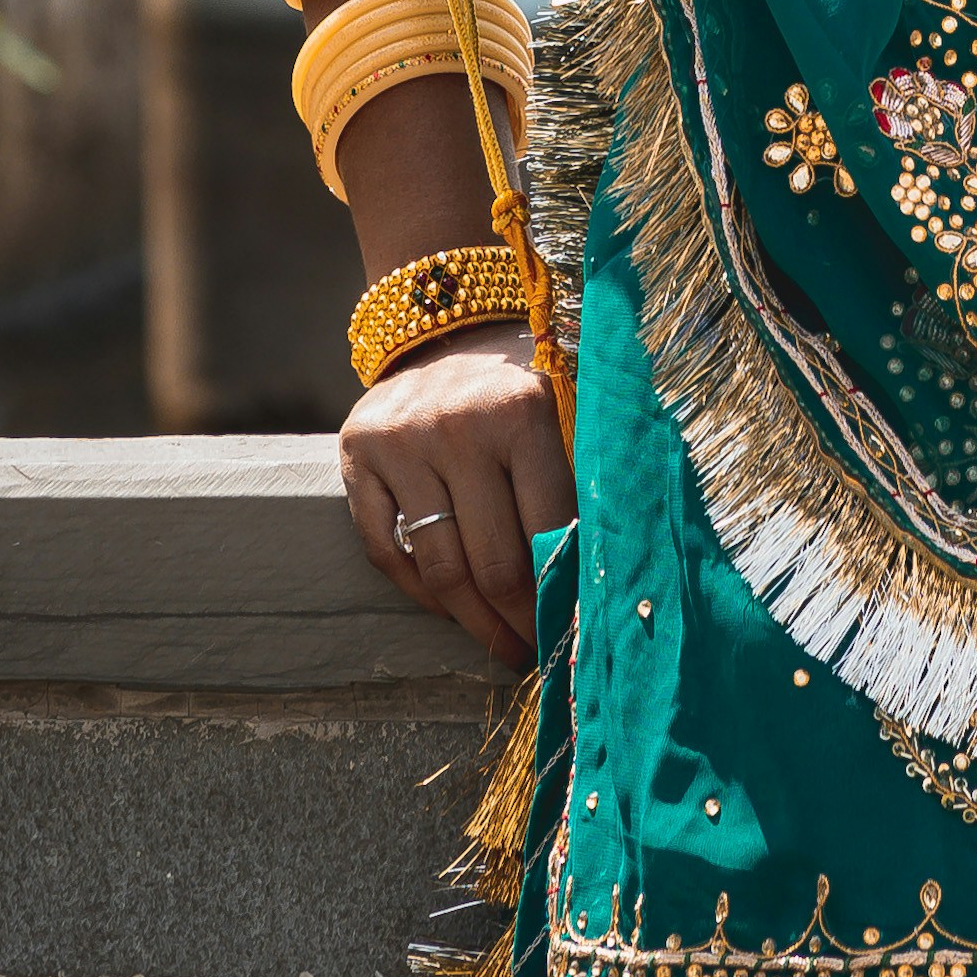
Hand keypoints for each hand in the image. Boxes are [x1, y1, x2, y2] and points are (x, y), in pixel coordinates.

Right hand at [340, 332, 571, 671]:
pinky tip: (447, 608)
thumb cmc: (522, 381)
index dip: (562, 591)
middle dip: (519, 622)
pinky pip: (386, 550)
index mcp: (523, 411)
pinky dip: (418, 591)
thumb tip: (618, 560)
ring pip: (439, 568)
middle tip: (535, 652)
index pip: (549, 530)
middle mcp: (458, 426)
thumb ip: (590, 467)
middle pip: (493, 562)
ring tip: (498, 644)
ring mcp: (402, 442)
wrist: (446, 325)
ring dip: (473, 623)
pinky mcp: (357, 454)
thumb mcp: (567, 401)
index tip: (573, 628)